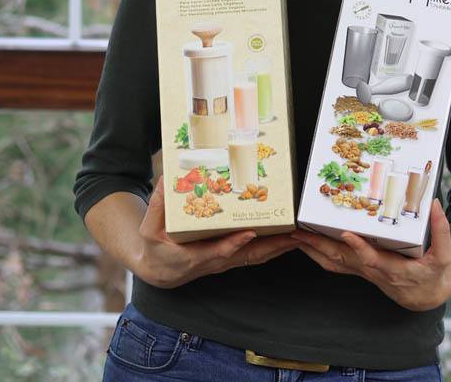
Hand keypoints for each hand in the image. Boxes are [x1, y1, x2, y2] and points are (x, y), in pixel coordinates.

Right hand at [134, 180, 296, 288]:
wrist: (160, 271)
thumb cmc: (155, 249)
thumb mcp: (149, 230)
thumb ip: (157, 206)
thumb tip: (165, 179)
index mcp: (195, 256)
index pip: (217, 251)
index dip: (233, 244)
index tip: (247, 233)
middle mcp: (216, 260)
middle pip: (248, 256)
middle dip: (272, 246)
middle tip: (294, 236)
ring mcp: (226, 261)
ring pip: (257, 256)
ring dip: (279, 247)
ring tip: (300, 235)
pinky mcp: (232, 257)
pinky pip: (256, 254)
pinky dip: (274, 248)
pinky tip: (289, 238)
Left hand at [291, 199, 450, 310]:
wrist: (423, 294)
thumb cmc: (432, 273)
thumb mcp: (444, 256)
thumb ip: (441, 231)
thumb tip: (435, 205)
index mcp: (393, 269)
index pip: (373, 259)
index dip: (360, 248)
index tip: (347, 234)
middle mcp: (372, 271)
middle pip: (342, 260)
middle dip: (320, 246)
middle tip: (300, 232)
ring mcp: (361, 271)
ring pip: (332, 262)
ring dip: (312, 249)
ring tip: (294, 234)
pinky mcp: (356, 268)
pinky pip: (332, 262)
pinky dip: (316, 253)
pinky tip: (302, 242)